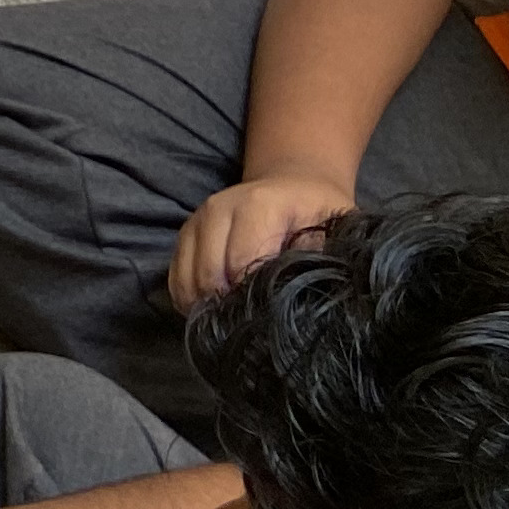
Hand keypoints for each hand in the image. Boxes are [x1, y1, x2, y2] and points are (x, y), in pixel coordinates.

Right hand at [169, 170, 356, 313]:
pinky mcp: (184, 234)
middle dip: (227, 305)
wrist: (292, 184)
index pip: (240, 263)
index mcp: (257, 205)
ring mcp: (196, 221)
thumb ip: (315, 258)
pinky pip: (176, 277)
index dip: (251, 297)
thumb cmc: (316, 212)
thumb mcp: (332, 228)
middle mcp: (218, 209)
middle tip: (249, 324)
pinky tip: (213, 308)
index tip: (268, 317)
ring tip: (230, 320)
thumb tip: (297, 298)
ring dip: (205, 305)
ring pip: (187, 278)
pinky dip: (190, 299)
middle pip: (208, 273)